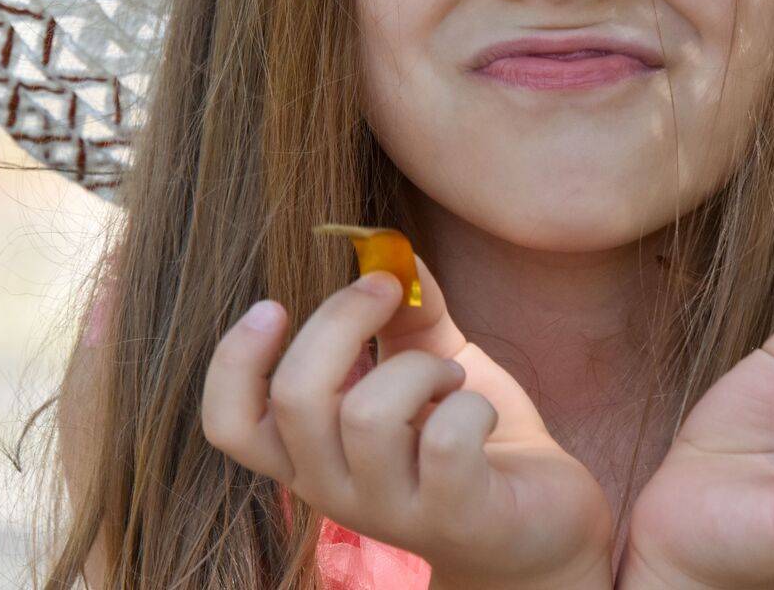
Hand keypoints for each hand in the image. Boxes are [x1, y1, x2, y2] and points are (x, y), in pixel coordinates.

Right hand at [201, 254, 614, 589]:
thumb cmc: (471, 443)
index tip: (274, 305)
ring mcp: (390, 510)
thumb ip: (405, 314)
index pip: (231, 423)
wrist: (542, 526)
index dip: (234, 362)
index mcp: (312, 453)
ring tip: (447, 379)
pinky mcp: (453, 515)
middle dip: (342, 319)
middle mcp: (334, 490)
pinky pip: (444, 438)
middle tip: (387, 292)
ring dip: (418, 369)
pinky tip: (478, 415)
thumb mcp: (429, 367)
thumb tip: (391, 248)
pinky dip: (468, 405)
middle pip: (296, 396)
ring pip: (369, 414)